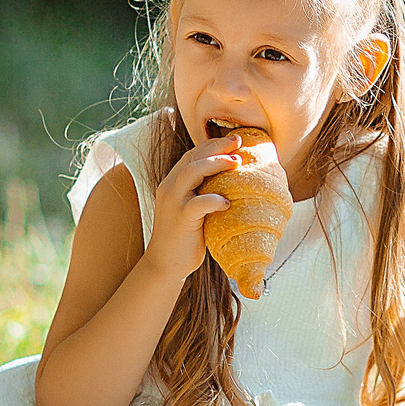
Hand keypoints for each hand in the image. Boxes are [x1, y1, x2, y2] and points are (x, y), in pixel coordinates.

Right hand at [142, 133, 240, 284]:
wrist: (165, 264)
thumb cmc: (185, 237)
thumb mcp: (193, 209)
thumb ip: (204, 194)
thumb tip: (232, 184)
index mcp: (172, 183)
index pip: (192, 156)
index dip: (212, 145)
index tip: (234, 141)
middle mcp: (170, 188)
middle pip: (193, 157)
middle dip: (216, 146)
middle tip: (239, 141)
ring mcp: (173, 202)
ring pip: (192, 172)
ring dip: (215, 164)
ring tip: (237, 162)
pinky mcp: (181, 218)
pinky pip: (198, 203)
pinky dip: (214, 199)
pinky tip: (228, 203)